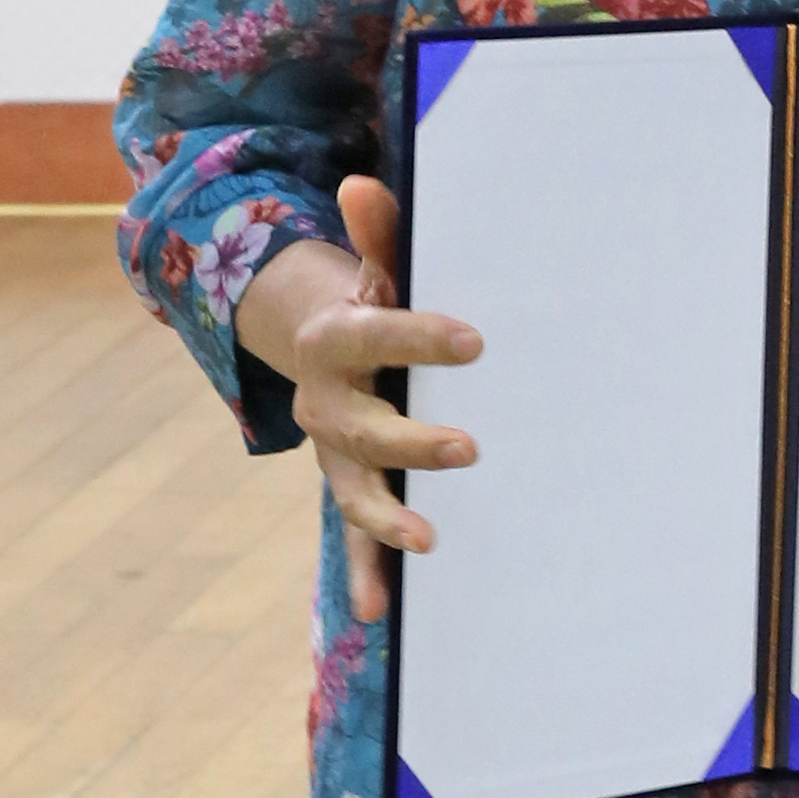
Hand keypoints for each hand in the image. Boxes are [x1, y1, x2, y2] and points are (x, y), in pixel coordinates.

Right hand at [234, 172, 481, 619]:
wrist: (324, 343)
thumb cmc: (373, 302)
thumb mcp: (377, 266)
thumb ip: (379, 233)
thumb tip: (361, 183)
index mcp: (335, 342)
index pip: (375, 337)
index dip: (419, 337)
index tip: (475, 340)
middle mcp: (327, 405)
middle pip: (362, 429)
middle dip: (411, 442)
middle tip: (469, 449)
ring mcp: (338, 454)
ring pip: (353, 492)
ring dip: (386, 523)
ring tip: (427, 543)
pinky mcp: (351, 487)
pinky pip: (353, 538)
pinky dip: (365, 575)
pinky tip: (381, 614)